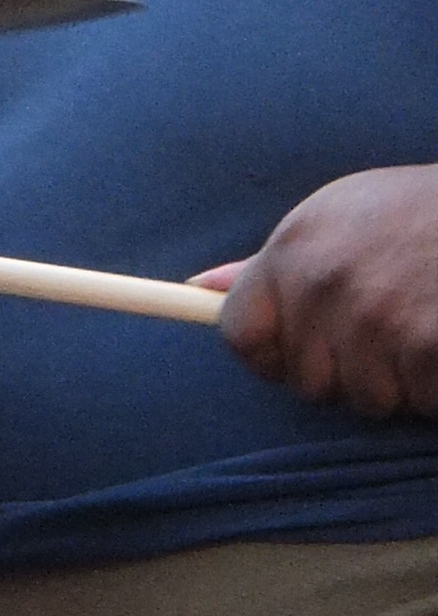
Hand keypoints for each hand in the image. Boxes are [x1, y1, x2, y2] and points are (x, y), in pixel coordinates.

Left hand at [193, 165, 437, 417]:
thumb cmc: (422, 214)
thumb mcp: (342, 217)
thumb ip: (273, 265)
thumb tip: (200, 288)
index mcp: (296, 249)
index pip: (240, 333)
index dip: (269, 356)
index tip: (295, 356)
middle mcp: (327, 284)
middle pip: (307, 381)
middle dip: (349, 372)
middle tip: (391, 332)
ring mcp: (379, 318)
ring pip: (367, 399)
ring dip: (402, 382)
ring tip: (427, 327)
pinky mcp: (427, 347)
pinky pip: (420, 401)